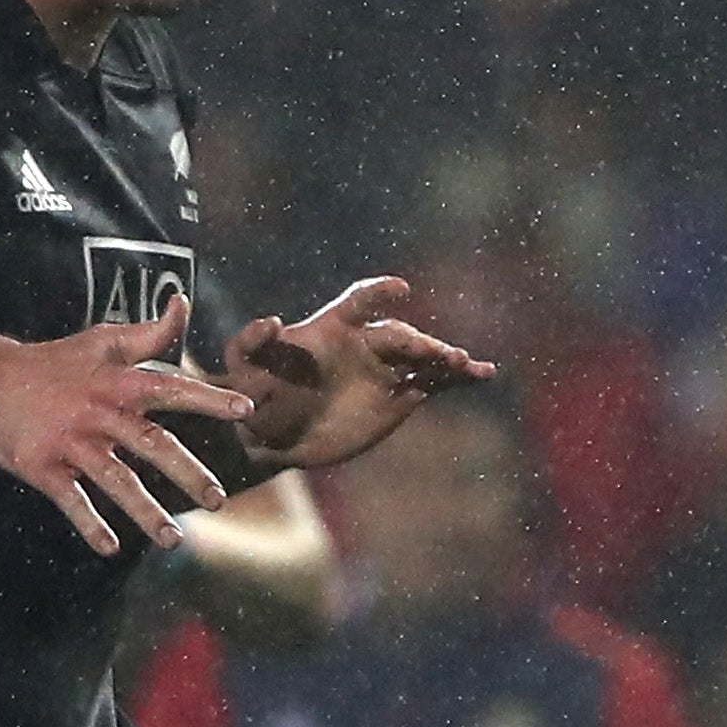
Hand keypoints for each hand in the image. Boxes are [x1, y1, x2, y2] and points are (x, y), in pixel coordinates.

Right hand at [0, 315, 240, 551]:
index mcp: (117, 383)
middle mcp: (98, 413)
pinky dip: (89, 525)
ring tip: (173, 540)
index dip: (208, 397)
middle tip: (218, 500)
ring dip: (145, 512)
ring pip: (115, 480)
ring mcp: (70, 443)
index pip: (171, 387)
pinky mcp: (42, 467)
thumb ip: (149, 333)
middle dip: (187, 473)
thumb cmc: (55, 362)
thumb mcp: (101, 341)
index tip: (246, 410)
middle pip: (150, 444)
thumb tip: (183, 302)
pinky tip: (110, 548)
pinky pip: (71, 500)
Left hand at [227, 277, 493, 469]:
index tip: (399, 289)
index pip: (359, 302)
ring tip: (469, 366)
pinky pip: (435, 382)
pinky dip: (460, 378)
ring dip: (447, 358)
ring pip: (424, 356)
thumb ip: (249, 344)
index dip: (378, 293)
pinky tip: (485, 375)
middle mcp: (364, 343)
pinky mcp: (399, 396)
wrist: (273, 436)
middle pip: (399, 335)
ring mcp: (385, 369)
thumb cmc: (254, 397)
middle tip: (440, 355)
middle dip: (420, 342)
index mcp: (332, 329)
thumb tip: (274, 321)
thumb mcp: (241, 370)